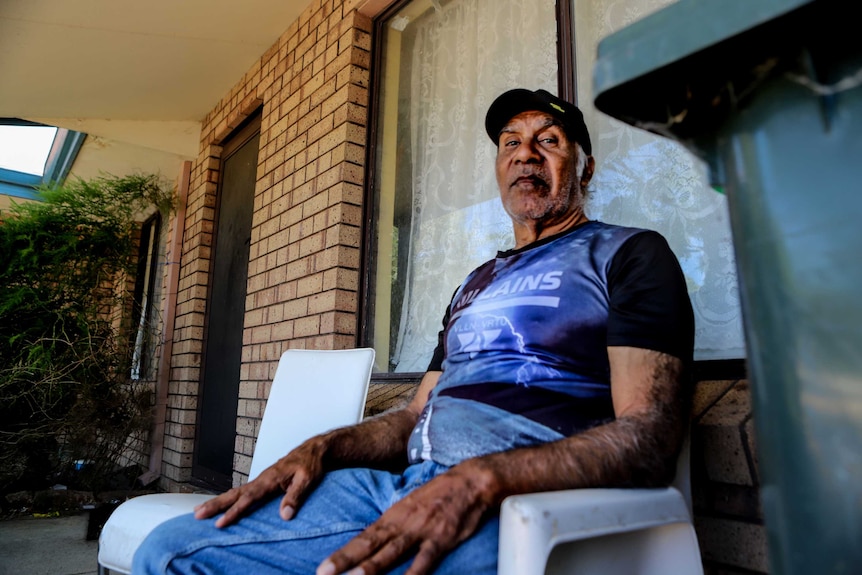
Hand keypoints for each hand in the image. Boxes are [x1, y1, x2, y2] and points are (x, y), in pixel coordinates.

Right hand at [194, 436, 327, 527]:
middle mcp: (262, 478)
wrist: (314, 450)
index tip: (220, 523)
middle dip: (215, 505)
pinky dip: (229, 498)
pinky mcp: (263, 482)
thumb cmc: (311, 463)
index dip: (234, 511)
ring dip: (218, 502)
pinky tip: (222, 505)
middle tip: (198, 514)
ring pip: (235, 492)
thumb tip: (285, 515)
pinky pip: (242, 491)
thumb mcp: (307, 479)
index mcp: (270, 478)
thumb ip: (295, 496)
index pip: (249, 497)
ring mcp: (261, 479)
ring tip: (200, 511)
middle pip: (234, 493)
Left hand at [316, 461, 497, 574]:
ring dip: (372, 566)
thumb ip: (394, 524)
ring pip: (392, 551)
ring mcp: (422, 530)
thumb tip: (375, 540)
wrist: (470, 481)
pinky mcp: (442, 538)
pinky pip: (426, 559)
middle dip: (346, 560)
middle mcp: (403, 523)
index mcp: (394, 515)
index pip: (363, 538)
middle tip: (324, 573)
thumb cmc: (441, 494)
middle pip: (370, 545)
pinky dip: (414, 572)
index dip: (343, 553)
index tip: (324, 567)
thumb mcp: (411, 504)